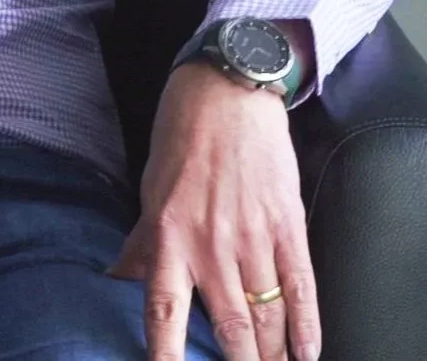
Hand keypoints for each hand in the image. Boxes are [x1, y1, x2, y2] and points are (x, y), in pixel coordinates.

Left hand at [107, 63, 319, 360]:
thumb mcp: (151, 189)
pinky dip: (308, 327)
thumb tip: (116, 279)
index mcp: (169, 235)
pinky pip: (302, 287)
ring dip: (272, 355)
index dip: (166, 355)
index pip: (164, 311)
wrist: (227, 92)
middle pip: (229, 329)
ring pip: (268, 316)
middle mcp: (211, 244)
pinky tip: (309, 354)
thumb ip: (142, 243)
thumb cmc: (182, 137)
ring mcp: (254, 237)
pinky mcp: (289, 226)